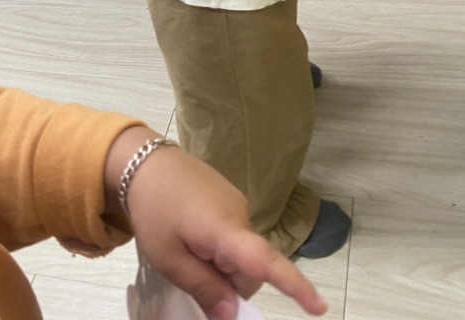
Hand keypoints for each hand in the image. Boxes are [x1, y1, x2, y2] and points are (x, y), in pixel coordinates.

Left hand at [109, 128, 326, 319]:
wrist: (144, 161)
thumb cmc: (154, 210)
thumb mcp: (169, 259)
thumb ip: (203, 288)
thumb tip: (232, 313)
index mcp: (225, 231)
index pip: (266, 262)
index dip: (294, 286)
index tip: (320, 306)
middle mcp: (240, 215)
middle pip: (249, 269)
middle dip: (228, 283)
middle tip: (190, 272)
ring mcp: (237, 203)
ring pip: (240, 254)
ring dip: (221, 264)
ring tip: (187, 248)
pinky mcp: (230, 198)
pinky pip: (234, 236)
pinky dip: (219, 247)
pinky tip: (192, 234)